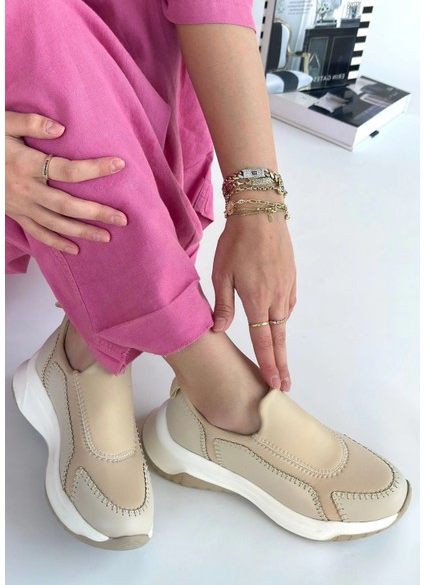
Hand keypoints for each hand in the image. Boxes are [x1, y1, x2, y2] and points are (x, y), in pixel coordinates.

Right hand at [5, 111, 127, 254]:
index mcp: (26, 165)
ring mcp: (21, 206)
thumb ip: (31, 123)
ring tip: (107, 237)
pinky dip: (57, 243)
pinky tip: (75, 249)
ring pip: (56, 224)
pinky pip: (38, 233)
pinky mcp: (16, 214)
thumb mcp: (3, 124)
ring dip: (83, 232)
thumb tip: (60, 127)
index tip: (119, 165)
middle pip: (68, 206)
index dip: (95, 169)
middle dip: (97, 213)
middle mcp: (26, 190)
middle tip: (122, 219)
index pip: (68, 170)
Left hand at [212, 214, 295, 390]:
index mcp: (257, 300)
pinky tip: (279, 322)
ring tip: (279, 359)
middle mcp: (276, 298)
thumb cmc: (237, 242)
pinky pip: (288, 305)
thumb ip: (223, 304)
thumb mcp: (222, 273)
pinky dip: (283, 319)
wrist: (261, 213)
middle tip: (285, 385)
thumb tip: (219, 329)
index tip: (274, 383)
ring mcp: (286, 288)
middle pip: (279, 339)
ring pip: (283, 322)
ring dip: (282, 342)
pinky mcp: (291, 278)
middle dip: (281, 364)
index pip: (264, 341)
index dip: (268, 364)